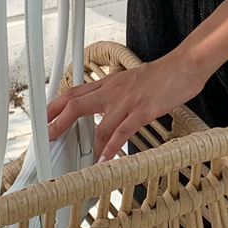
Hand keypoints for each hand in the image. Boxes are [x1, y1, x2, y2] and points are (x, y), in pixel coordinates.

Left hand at [45, 46, 211, 162]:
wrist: (183, 66)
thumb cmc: (161, 76)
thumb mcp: (130, 81)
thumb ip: (115, 93)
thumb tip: (105, 107)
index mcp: (108, 83)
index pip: (74, 92)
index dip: (55, 106)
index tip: (44, 118)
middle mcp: (113, 91)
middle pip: (76, 105)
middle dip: (58, 122)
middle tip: (46, 137)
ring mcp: (127, 102)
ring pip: (98, 124)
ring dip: (87, 145)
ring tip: (77, 161)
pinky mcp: (142, 111)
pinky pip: (122, 132)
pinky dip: (111, 148)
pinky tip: (105, 160)